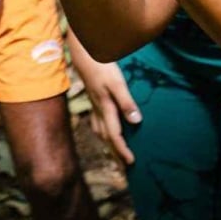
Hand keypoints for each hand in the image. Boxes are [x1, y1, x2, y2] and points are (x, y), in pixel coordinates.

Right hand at [69, 43, 138, 165]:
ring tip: (115, 153)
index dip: (122, 150)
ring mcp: (94, 104)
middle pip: (106, 137)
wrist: (83, 54)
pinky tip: (103, 130)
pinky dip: (102, 131)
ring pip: (100, 130)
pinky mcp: (93, 98)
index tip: (131, 162)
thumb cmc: (101, 66)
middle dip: (115, 153)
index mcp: (105, 108)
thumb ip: (126, 102)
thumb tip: (136, 121)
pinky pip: (97, 121)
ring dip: (108, 143)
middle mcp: (98, 110)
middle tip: (124, 166)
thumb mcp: (117, 83)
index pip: (115, 135)